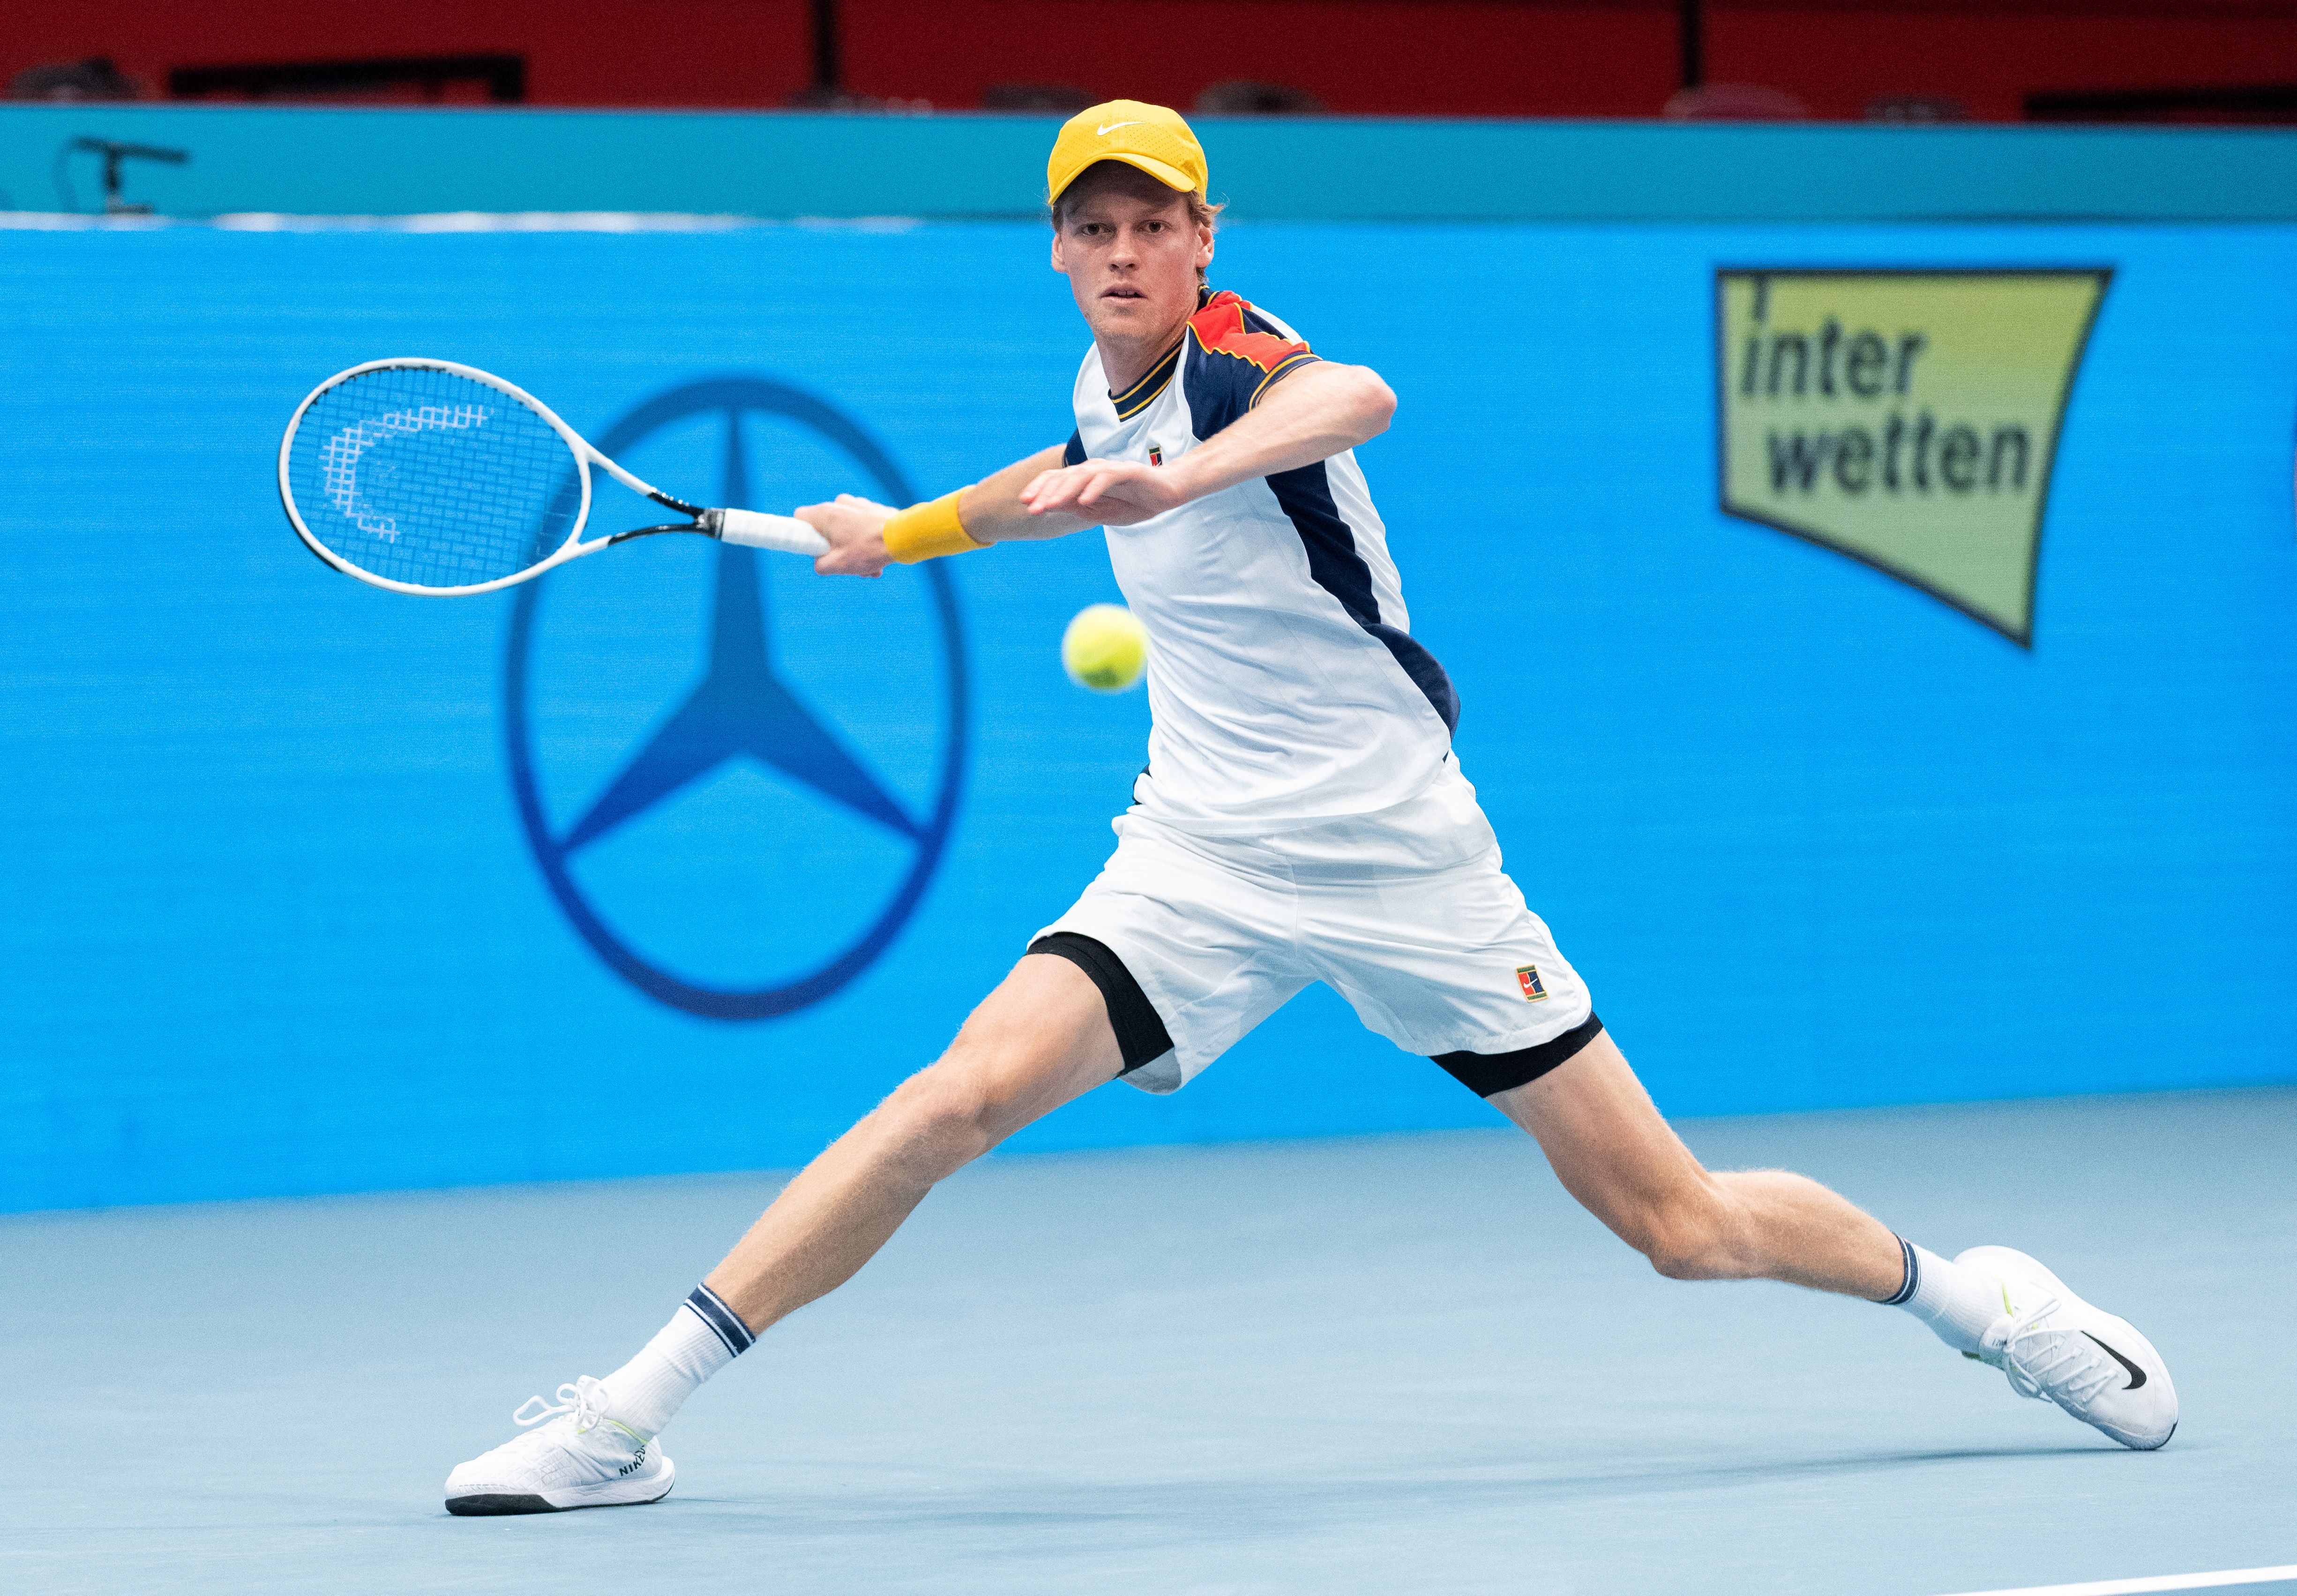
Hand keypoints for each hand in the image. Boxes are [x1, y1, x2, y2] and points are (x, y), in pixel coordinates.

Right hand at [798, 494, 896, 576]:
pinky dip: (866, 542)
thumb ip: (819, 565)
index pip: (800, 517)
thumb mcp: (838, 565)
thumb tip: (819, 563)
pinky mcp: (872, 509)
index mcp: (826, 513)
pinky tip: (879, 558)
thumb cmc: (869, 549)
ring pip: (846, 530)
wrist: (904, 537)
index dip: (804, 535)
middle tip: (848, 564)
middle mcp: (840, 503)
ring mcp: (858, 504)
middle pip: (826, 528)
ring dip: (854, 550)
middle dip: (835, 549)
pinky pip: (862, 527)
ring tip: (869, 566)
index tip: (815, 549)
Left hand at [1018, 459, 1187, 526]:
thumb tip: (1049, 507)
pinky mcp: (1128, 471)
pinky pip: (1107, 478)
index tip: (1025, 503)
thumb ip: (1076, 507)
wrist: (1166, 494)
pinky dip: (1094, 489)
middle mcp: (1094, 469)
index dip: (1039, 488)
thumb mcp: (1099, 512)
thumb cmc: (1132, 502)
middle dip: (1046, 493)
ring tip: (1051, 505)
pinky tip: (1084, 501)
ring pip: (1082, 475)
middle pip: (1065, 476)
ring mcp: (1111, 468)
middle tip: (1033, 508)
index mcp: (1085, 478)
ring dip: (1065, 491)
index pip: (1057, 478)